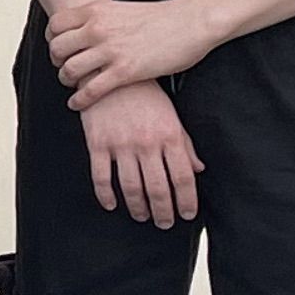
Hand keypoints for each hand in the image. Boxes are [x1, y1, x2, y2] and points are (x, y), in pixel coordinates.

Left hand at [49, 0, 214, 105]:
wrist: (191, 22)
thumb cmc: (163, 17)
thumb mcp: (122, 9)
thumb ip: (101, 18)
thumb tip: (88, 29)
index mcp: (96, 10)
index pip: (55, 24)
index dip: (52, 39)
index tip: (57, 48)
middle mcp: (98, 29)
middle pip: (57, 48)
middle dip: (56, 61)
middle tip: (63, 68)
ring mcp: (110, 50)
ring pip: (69, 70)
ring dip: (66, 81)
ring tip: (72, 86)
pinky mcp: (124, 71)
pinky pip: (90, 89)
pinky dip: (79, 99)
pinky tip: (77, 103)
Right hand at [79, 80, 201, 226]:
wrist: (110, 72)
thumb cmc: (144, 93)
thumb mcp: (171, 115)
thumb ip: (185, 143)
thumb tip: (198, 169)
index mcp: (169, 135)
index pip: (183, 177)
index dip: (186, 200)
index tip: (187, 214)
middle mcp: (146, 142)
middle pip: (158, 188)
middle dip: (163, 211)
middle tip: (165, 223)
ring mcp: (120, 144)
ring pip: (131, 187)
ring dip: (138, 207)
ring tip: (142, 216)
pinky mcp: (97, 143)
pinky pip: (100, 177)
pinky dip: (106, 195)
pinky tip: (112, 204)